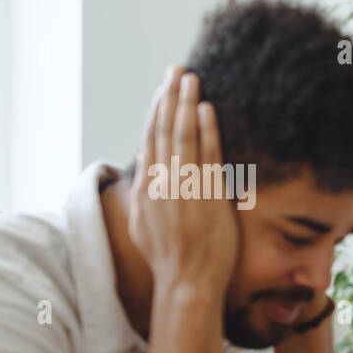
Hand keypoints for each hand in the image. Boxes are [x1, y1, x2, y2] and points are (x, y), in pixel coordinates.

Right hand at [128, 65, 237, 290]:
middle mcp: (160, 183)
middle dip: (168, 97)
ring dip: (185, 103)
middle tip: (175, 70)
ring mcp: (182, 187)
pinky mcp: (205, 194)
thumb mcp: (146, 226)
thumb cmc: (170, 260)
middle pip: (162, 130)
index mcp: (146, 189)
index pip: (150, 140)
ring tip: (190, 77)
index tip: (162, 91)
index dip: (156, 113)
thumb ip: (146, 198)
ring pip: (181, 136)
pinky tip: (206, 108)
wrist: (186, 282)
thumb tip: (146, 176)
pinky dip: (205, 129)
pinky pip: (205, 155)